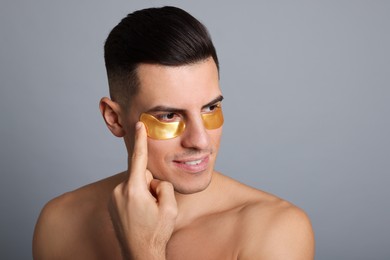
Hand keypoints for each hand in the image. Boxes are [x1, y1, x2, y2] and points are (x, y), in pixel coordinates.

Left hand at [109, 122, 177, 259]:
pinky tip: (140, 214)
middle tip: (156, 205)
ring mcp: (114, 199)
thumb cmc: (156, 232)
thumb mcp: (169, 207)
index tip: (138, 125)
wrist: (140, 254)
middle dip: (151, 184)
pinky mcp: (112, 204)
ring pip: (135, 184)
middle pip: (141, 175)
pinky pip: (128, 192)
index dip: (140, 140)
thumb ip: (163, 185)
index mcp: (134, 190)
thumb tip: (154, 181)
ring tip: (147, 212)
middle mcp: (119, 191)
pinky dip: (137, 198)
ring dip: (144, 192)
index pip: (138, 158)